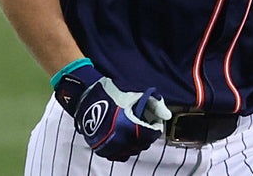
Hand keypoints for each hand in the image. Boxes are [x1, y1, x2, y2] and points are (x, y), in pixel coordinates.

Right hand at [53, 61, 171, 160]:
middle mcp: (119, 140)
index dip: (154, 128)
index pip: (151, 135)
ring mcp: (109, 145)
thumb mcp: (134, 96)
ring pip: (130, 152)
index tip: (153, 123)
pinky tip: (124, 140)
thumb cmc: (110, 95)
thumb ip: (154, 104)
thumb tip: (167, 115)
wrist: (86, 98)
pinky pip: (117, 156)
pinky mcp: (101, 148)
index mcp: (129, 126)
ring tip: (134, 133)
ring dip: (136, 144)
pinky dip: (123, 150)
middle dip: (146, 136)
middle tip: (144, 126)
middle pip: (142, 145)